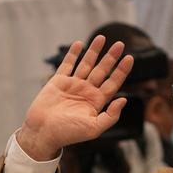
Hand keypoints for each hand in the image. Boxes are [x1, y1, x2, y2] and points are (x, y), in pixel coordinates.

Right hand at [18, 35, 133, 159]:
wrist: (43, 132)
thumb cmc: (68, 134)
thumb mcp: (94, 128)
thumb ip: (111, 116)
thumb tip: (124, 99)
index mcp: (96, 102)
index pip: (113, 83)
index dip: (121, 71)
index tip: (129, 58)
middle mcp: (86, 91)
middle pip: (102, 70)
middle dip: (111, 57)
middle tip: (120, 44)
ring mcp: (72, 85)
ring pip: (86, 64)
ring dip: (94, 51)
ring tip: (101, 38)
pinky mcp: (58, 81)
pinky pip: (67, 64)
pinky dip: (73, 54)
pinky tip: (79, 44)